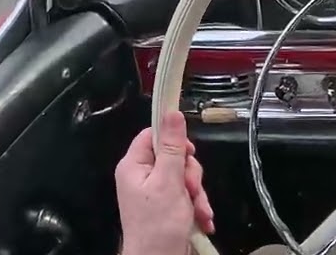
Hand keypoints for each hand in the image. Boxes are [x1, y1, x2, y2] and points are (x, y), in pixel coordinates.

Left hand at [116, 111, 215, 254]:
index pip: (153, 134)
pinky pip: (187, 194)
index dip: (173, 139)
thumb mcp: (169, 181)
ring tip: (199, 211)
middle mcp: (142, 176)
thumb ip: (173, 147)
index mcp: (134, 165)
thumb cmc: (159, 224)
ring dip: (197, 193)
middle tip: (191, 189)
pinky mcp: (168, 206)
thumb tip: (172, 112)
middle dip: (190, 174)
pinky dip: (197, 205)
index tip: (188, 152)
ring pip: (184, 176)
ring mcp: (155, 192)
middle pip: (174, 155)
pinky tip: (202, 219)